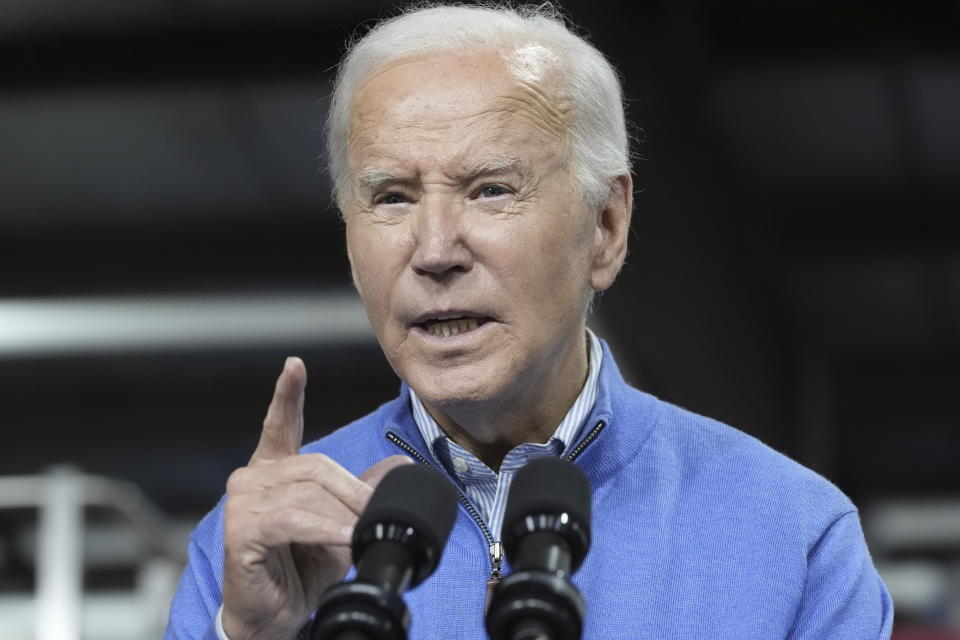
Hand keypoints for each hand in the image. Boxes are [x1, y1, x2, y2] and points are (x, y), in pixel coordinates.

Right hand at [221, 357, 411, 639]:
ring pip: (307, 494)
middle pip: (316, 466)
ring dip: (343, 517)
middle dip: (353, 493)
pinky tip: (345, 539)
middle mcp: (253, 478)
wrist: (276, 615)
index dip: (287, 394)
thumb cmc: (302, 567)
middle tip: (375, 516)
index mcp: (274, 470)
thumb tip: (397, 469)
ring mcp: (243, 503)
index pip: (280, 424)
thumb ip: (361, 493)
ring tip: (360, 535)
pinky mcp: (242, 530)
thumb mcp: (340, 524)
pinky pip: (294, 519)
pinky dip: (326, 530)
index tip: (295, 364)